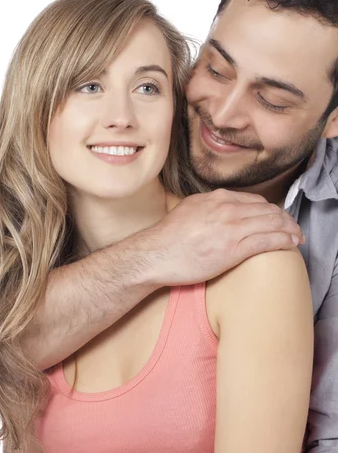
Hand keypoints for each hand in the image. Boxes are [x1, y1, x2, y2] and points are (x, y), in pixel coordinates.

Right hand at [144, 189, 303, 285]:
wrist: (156, 254)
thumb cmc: (168, 237)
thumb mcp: (189, 209)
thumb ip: (209, 206)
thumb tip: (218, 208)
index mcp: (216, 198)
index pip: (254, 200)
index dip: (271, 210)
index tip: (277, 218)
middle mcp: (227, 208)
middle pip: (268, 209)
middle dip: (285, 219)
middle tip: (293, 228)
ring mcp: (232, 228)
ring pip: (272, 223)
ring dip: (290, 229)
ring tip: (297, 236)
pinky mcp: (234, 249)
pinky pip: (267, 241)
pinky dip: (283, 240)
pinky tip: (290, 243)